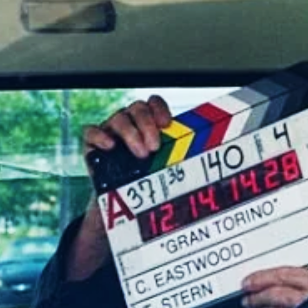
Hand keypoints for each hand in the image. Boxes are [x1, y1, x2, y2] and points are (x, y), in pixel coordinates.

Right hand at [66, 97, 172, 281]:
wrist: (125, 204)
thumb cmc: (153, 183)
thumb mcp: (169, 171)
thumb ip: (184, 163)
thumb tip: (216, 167)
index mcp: (149, 123)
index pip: (154, 103)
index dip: (160, 109)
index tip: (168, 124)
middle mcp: (130, 123)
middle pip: (137, 108)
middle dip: (147, 125)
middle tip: (155, 147)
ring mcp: (111, 131)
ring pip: (118, 118)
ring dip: (131, 134)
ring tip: (141, 154)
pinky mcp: (93, 145)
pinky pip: (91, 131)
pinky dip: (100, 136)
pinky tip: (110, 146)